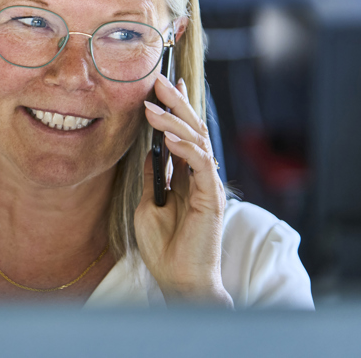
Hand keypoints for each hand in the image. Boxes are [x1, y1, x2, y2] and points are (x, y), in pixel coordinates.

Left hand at [134, 75, 232, 307]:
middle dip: (177, 102)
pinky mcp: (212, 198)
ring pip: (198, 140)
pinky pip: (201, 164)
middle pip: (192, 129)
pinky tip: (166, 136)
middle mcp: (200, 176)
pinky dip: (185, 147)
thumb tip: (148, 151)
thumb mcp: (148, 204)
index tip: (167, 82)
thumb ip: (153, 177)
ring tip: (152, 105)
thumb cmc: (164, 248)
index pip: (184, 133)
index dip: (178, 107)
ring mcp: (208, 186)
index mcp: (187, 176)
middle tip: (159, 80)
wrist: (178, 280)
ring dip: (174, 120)